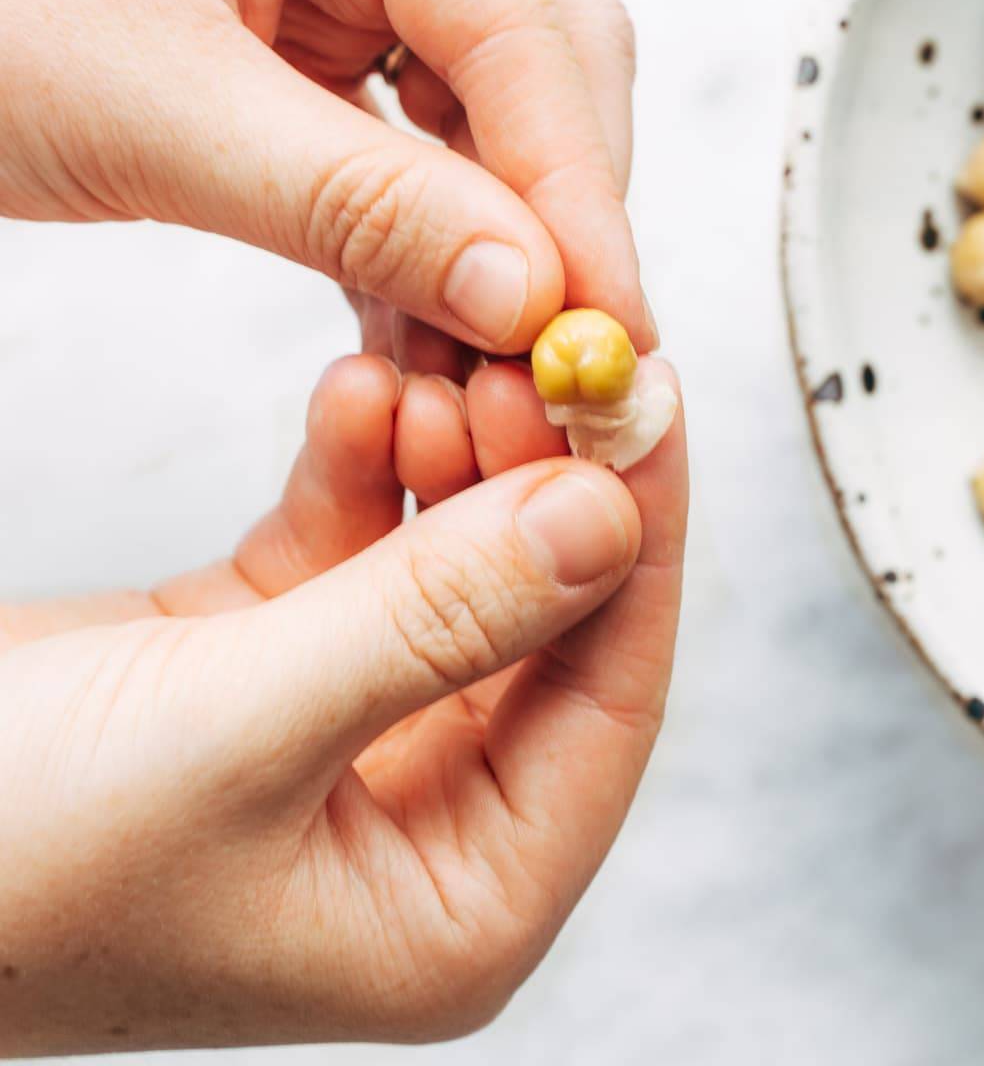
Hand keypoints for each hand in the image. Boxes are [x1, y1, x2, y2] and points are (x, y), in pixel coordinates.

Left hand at [0, 0, 653, 355]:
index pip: (519, 22)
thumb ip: (356, 199)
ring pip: (487, 123)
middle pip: (538, 66)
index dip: (575, 190)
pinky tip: (430, 330)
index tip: (609, 325)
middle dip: (556, 218)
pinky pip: (413, 157)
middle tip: (568, 353)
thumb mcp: (149, 101)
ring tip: (493, 365)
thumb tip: (522, 292)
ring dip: (496, 252)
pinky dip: (427, 252)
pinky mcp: (317, 57)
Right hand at [0, 354, 685, 1054]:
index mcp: (458, 904)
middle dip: (538, 479)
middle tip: (533, 356)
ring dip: (452, 458)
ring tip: (437, 367)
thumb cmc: (5, 862)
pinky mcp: (283, 656)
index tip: (643, 396)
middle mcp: (426, 820)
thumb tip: (605, 518)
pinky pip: (361, 542)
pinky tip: (361, 389)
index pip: (608, 696)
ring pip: (456, 566)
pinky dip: (365, 465)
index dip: (636, 536)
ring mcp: (358, 730)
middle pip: (543, 618)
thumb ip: (436, 625)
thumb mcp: (239, 740)